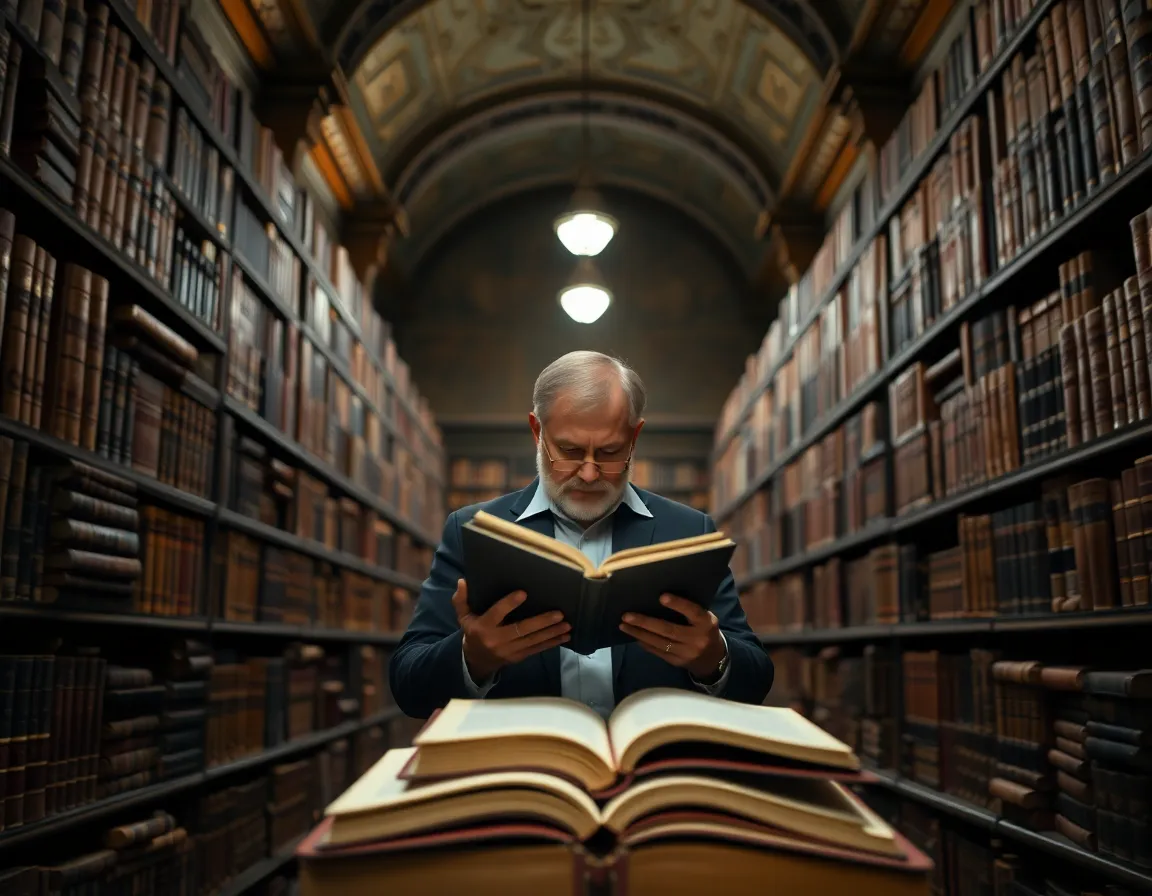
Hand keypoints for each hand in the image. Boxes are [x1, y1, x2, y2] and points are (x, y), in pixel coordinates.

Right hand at [452, 579, 570, 680]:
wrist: (475, 661)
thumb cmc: (472, 632)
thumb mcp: (463, 617)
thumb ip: (461, 599)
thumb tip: (463, 581)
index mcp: (483, 627)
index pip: (497, 613)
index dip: (509, 604)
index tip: (524, 593)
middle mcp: (496, 639)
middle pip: (521, 629)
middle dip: (542, 622)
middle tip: (559, 613)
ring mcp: (509, 650)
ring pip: (533, 641)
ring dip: (551, 633)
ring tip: (567, 625)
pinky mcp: (518, 657)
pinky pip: (537, 650)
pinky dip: (552, 643)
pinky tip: (565, 637)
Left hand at [619, 593, 725, 679]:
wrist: (713, 659)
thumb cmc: (705, 630)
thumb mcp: (705, 618)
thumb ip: (689, 611)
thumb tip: (660, 597)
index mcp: (706, 623)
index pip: (692, 612)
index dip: (677, 604)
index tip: (661, 596)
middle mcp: (697, 639)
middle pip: (668, 630)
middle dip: (645, 622)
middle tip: (627, 616)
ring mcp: (686, 652)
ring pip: (659, 642)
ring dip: (639, 633)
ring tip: (623, 626)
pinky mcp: (677, 662)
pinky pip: (657, 652)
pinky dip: (644, 643)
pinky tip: (634, 636)